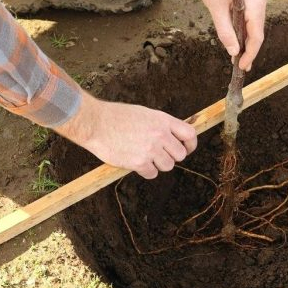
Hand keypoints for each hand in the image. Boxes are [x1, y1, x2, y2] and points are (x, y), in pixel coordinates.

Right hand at [55, 92, 196, 178]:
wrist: (96, 123)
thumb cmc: (116, 116)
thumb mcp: (144, 113)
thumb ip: (160, 125)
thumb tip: (172, 136)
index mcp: (163, 120)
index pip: (190, 134)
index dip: (191, 145)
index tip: (186, 149)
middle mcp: (160, 135)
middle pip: (180, 154)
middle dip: (172, 156)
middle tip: (159, 155)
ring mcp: (150, 149)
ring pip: (168, 166)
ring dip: (159, 164)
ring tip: (146, 157)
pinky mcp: (139, 162)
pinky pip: (152, 174)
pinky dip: (146, 171)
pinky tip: (137, 163)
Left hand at [192, 0, 266, 70]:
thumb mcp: (216, 8)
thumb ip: (225, 32)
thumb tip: (233, 52)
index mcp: (255, 3)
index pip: (256, 36)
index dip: (250, 54)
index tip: (242, 67)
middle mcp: (261, 0)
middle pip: (257, 32)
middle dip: (248, 50)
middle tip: (239, 65)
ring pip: (255, 25)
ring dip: (246, 40)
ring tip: (236, 55)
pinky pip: (252, 17)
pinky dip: (245, 29)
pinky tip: (237, 38)